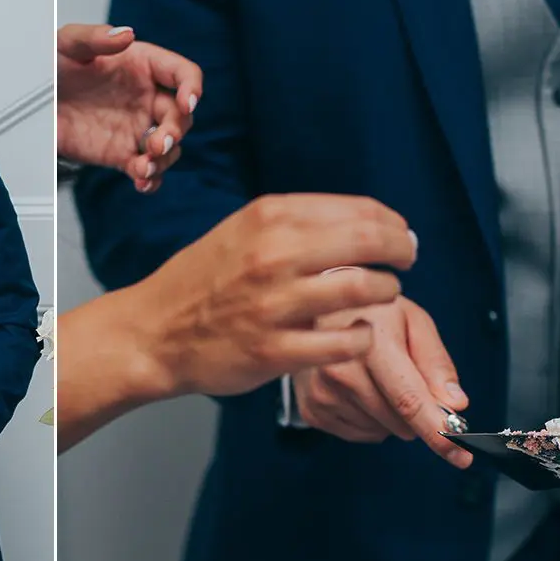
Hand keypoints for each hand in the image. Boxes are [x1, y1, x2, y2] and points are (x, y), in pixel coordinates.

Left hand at [56, 23, 202, 192]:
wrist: (32, 101)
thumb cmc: (53, 65)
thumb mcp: (67, 44)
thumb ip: (96, 37)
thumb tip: (126, 35)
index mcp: (144, 66)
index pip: (182, 74)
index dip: (192, 87)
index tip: (187, 102)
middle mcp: (146, 97)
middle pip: (180, 116)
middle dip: (174, 131)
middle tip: (156, 143)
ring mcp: (137, 128)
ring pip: (168, 147)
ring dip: (164, 159)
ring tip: (145, 167)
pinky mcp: (122, 154)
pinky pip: (146, 169)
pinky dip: (150, 178)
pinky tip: (142, 181)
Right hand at [135, 194, 417, 396]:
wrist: (152, 332)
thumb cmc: (203, 281)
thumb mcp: (241, 231)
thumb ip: (295, 223)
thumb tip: (363, 222)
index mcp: (268, 217)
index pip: (357, 209)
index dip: (391, 223)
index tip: (400, 235)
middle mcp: (273, 254)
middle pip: (370, 242)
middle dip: (401, 251)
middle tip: (407, 260)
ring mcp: (274, 305)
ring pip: (365, 289)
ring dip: (387, 292)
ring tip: (384, 296)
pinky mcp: (274, 351)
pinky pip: (345, 342)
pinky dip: (361, 336)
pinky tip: (357, 333)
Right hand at [292, 295, 471, 467]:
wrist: (317, 311)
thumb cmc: (370, 313)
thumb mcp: (412, 321)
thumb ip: (436, 362)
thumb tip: (455, 404)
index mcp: (369, 344)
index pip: (409, 399)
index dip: (438, 430)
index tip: (460, 454)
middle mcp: (339, 371)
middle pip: (398, 422)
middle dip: (417, 414)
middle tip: (408, 380)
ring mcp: (321, 393)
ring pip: (381, 431)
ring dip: (391, 416)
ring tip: (377, 378)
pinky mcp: (312, 410)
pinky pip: (360, 433)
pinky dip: (371, 419)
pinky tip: (361, 391)